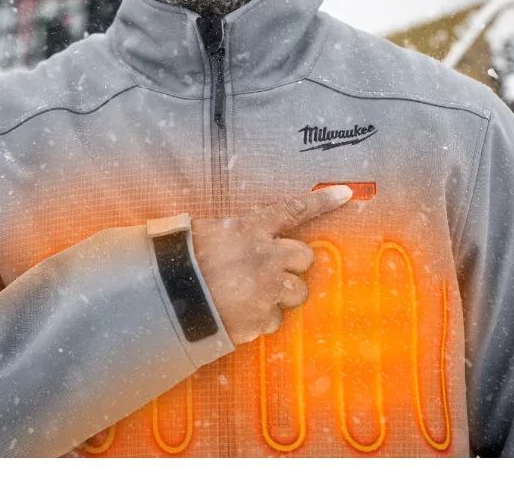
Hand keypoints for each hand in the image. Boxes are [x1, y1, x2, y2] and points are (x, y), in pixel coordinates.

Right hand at [191, 185, 352, 344]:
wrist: (167, 299)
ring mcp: (268, 288)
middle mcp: (267, 256)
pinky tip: (239, 314)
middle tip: (268, 269)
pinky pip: (275, 319)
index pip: (294, 210)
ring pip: (298, 291)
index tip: (346, 194)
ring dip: (282, 292)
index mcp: (251, 228)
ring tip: (253, 295)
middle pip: (304, 257)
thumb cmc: (178, 260)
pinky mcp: (262, 317)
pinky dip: (261, 318)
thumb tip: (234, 234)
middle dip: (292, 264)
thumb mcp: (203, 232)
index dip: (323, 201)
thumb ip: (231, 231)